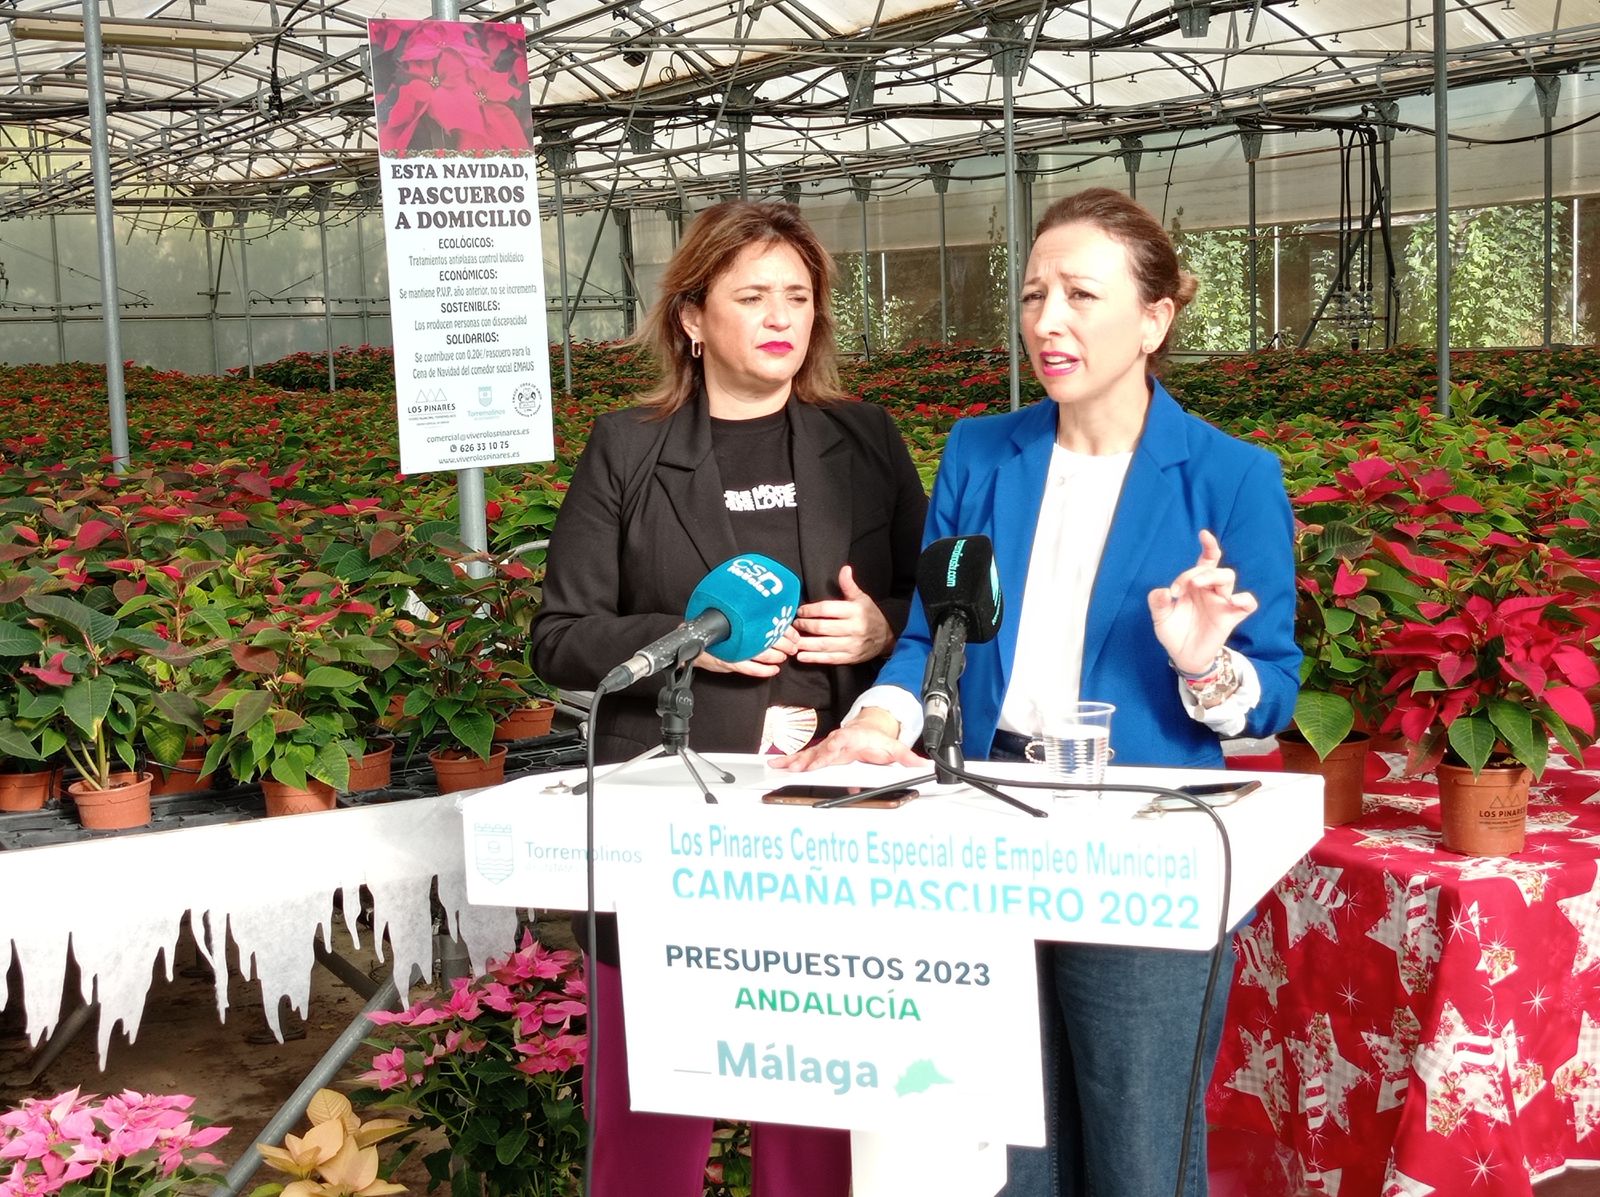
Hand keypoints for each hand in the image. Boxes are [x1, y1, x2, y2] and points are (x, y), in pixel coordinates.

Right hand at [693, 625, 799, 677]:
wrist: (691, 645)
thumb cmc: (713, 633)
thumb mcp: (727, 622)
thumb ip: (743, 620)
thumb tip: (766, 614)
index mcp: (739, 621)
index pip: (767, 623)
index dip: (782, 628)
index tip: (792, 632)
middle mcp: (738, 635)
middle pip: (768, 638)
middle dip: (784, 644)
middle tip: (793, 646)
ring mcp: (734, 650)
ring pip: (762, 654)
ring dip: (777, 656)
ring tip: (784, 656)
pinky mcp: (730, 663)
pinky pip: (751, 669)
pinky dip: (764, 670)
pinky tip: (774, 670)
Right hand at [769, 708, 919, 769]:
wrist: (868, 729)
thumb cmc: (877, 740)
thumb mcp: (893, 748)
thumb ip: (906, 758)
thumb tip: (922, 765)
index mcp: (852, 740)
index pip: (839, 745)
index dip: (830, 751)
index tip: (821, 757)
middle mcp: (836, 742)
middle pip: (819, 751)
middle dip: (805, 760)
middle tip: (792, 768)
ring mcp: (827, 748)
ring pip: (808, 754)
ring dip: (793, 761)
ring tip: (779, 766)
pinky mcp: (822, 753)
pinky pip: (804, 757)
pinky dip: (790, 761)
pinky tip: (778, 764)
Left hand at [792, 565, 892, 664]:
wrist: (886, 637)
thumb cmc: (869, 614)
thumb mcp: (861, 598)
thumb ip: (849, 585)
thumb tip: (844, 569)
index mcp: (855, 611)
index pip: (827, 610)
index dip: (810, 610)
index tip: (800, 611)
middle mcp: (854, 628)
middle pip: (822, 627)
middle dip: (805, 626)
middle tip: (793, 625)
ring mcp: (852, 645)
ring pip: (824, 645)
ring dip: (805, 643)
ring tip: (792, 641)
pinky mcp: (850, 658)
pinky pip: (829, 659)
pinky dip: (814, 658)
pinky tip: (801, 656)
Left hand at [1147, 529, 1257, 673]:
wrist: (1183, 656)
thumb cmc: (1174, 631)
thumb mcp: (1161, 617)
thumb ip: (1158, 602)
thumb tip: (1163, 591)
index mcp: (1195, 585)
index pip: (1206, 560)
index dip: (1209, 546)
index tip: (1203, 533)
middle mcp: (1210, 590)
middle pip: (1214, 568)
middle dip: (1197, 572)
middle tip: (1179, 588)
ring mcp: (1222, 602)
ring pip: (1228, 578)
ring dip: (1212, 577)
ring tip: (1196, 586)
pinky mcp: (1230, 616)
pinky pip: (1247, 604)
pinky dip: (1244, 599)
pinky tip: (1232, 600)